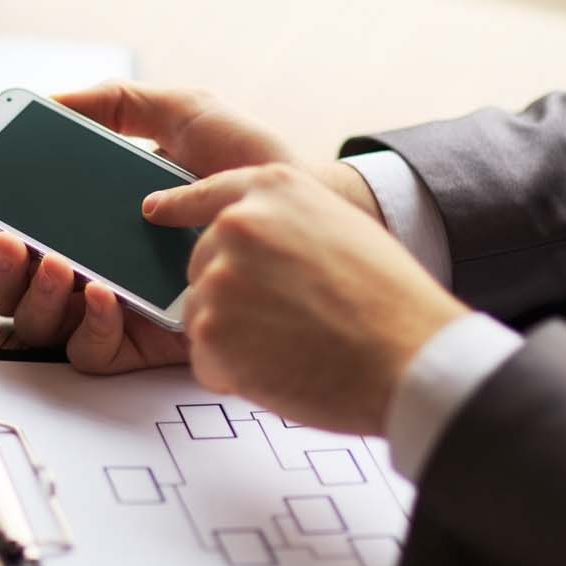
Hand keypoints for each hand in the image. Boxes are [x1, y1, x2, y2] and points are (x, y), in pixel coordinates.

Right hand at [0, 83, 384, 372]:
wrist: (310, 215)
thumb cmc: (254, 168)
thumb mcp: (186, 115)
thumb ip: (120, 103)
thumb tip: (53, 100)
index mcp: (92, 218)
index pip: (16, 230)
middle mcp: (95, 266)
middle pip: (12, 282)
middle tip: (7, 235)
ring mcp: (117, 309)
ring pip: (38, 321)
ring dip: (31, 290)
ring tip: (53, 256)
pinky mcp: (146, 345)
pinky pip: (89, 353)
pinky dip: (82, 325)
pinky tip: (98, 290)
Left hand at [145, 164, 467, 434]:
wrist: (409, 354)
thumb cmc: (389, 301)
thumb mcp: (341, 226)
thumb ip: (287, 224)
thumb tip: (251, 243)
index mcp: (274, 189)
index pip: (208, 192)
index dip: (181, 205)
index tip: (156, 210)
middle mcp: (237, 224)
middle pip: (203, 266)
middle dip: (233, 299)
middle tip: (290, 323)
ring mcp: (219, 276)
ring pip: (203, 315)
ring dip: (236, 341)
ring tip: (294, 347)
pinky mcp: (209, 330)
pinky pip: (206, 360)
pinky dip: (235, 375)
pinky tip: (282, 371)